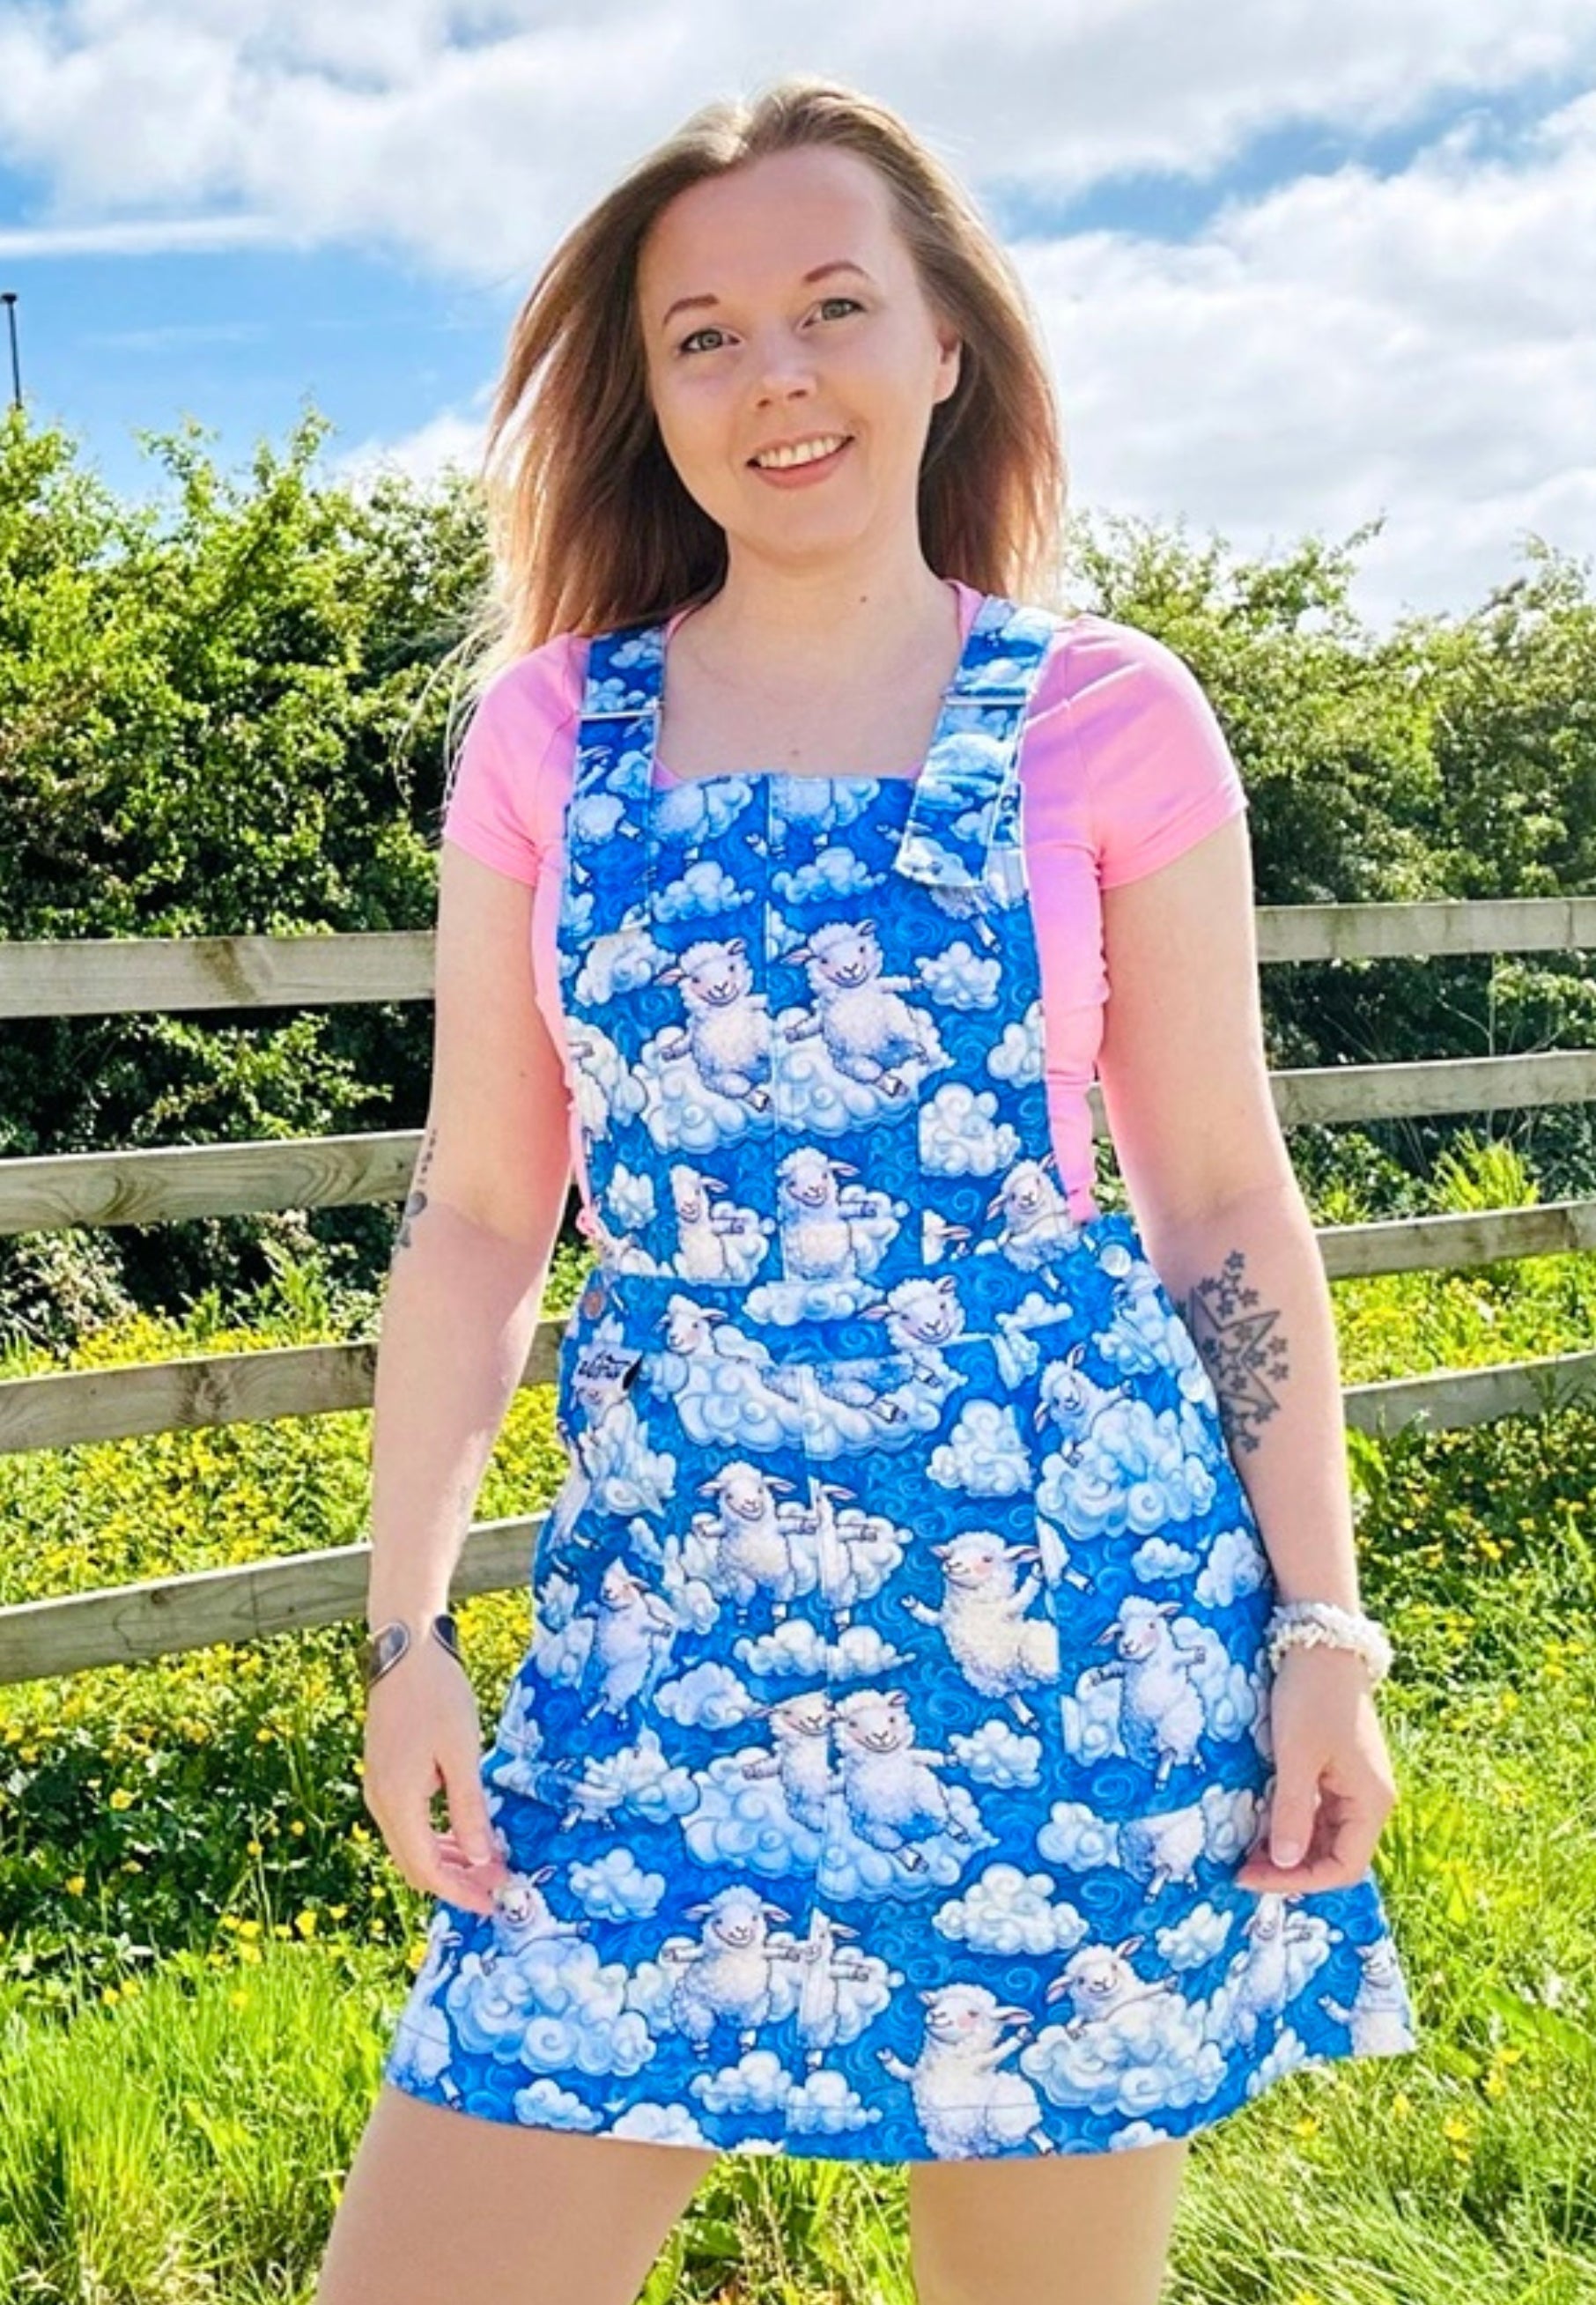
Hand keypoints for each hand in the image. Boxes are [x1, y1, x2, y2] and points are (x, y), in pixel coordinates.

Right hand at [360, 1639, 511, 1915]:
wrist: (406, 1650)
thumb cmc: (437, 1695)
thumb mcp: (461, 1752)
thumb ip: (469, 1808)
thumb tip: (482, 1859)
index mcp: (397, 1800)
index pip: (427, 1868)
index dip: (460, 1892)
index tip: (494, 1903)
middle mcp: (381, 1802)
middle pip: (415, 1864)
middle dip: (457, 1883)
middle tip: (497, 1890)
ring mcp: (380, 1789)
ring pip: (411, 1846)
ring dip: (448, 1863)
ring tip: (487, 1869)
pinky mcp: (386, 1776)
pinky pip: (409, 1825)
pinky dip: (437, 1840)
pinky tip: (464, 1838)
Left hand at [1234, 1643, 1398, 1895]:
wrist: (1319, 1640)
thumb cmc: (1312, 1697)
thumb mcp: (1297, 1756)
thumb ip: (1293, 1811)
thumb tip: (1286, 1864)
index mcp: (1370, 1802)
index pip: (1344, 1867)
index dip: (1299, 1881)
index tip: (1252, 1876)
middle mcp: (1367, 1798)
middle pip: (1333, 1854)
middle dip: (1291, 1868)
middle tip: (1241, 1867)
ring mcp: (1351, 1782)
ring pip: (1323, 1833)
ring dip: (1289, 1847)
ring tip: (1245, 1850)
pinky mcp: (1335, 1765)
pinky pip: (1315, 1808)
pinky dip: (1290, 1821)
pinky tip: (1259, 1820)